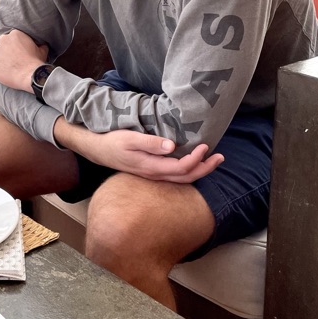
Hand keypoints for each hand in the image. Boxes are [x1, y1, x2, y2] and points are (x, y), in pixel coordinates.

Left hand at [0, 28, 48, 92]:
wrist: (29, 75)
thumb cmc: (35, 62)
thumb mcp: (42, 50)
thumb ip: (39, 45)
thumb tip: (42, 45)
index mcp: (14, 34)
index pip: (12, 38)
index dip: (15, 46)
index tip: (19, 52)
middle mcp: (2, 40)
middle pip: (2, 45)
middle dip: (6, 51)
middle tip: (14, 60)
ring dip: (1, 59)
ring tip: (9, 67)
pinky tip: (5, 74)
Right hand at [55, 120, 223, 183]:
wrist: (97, 150)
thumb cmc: (112, 141)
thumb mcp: (129, 139)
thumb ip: (150, 143)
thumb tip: (172, 146)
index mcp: (151, 167)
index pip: (181, 168)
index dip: (196, 159)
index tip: (206, 145)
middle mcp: (155, 175)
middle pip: (186, 177)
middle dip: (205, 168)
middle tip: (220, 157)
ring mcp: (153, 175)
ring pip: (182, 179)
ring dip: (199, 170)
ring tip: (213, 160)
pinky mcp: (151, 172)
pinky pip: (175, 176)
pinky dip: (188, 170)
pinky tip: (193, 163)